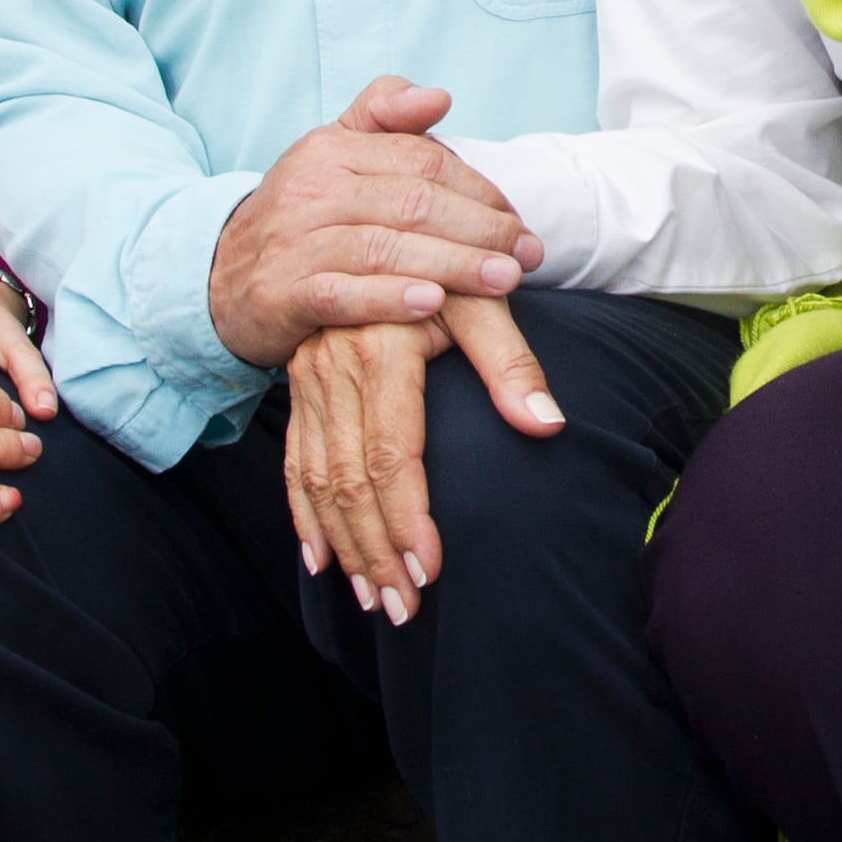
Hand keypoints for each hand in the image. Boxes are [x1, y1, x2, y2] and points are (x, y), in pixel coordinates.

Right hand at [206, 78, 533, 370]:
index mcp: (331, 149)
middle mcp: (310, 189)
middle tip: (527, 256)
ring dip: (453, 265)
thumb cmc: (302, 215)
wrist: (220, 276)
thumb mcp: (334, 152)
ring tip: (503, 282)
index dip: (480, 190)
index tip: (520, 222)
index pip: (423, 160)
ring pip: (384, 247)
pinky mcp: (281, 293)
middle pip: (412, 203)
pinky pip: (341, 293)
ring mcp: (293, 241)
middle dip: (480, 229)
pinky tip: (433, 306)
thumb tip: (439, 96)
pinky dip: (389, 298)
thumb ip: (383, 114)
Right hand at [281, 293, 558, 622]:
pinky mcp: (298, 388)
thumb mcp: (485, 301)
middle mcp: (333, 364)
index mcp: (379, 344)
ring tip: (374, 600)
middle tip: (403, 608)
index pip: (390, 451)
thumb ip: (514, 364)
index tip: (430, 571)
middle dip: (376, 550)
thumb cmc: (450, 271)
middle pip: (348, 478)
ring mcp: (308, 378)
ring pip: (316, 479)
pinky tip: (321, 562)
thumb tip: (548, 427)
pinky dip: (304, 518)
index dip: (407, 516)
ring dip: (344, 546)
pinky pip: (293, 464)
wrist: (387, 233)